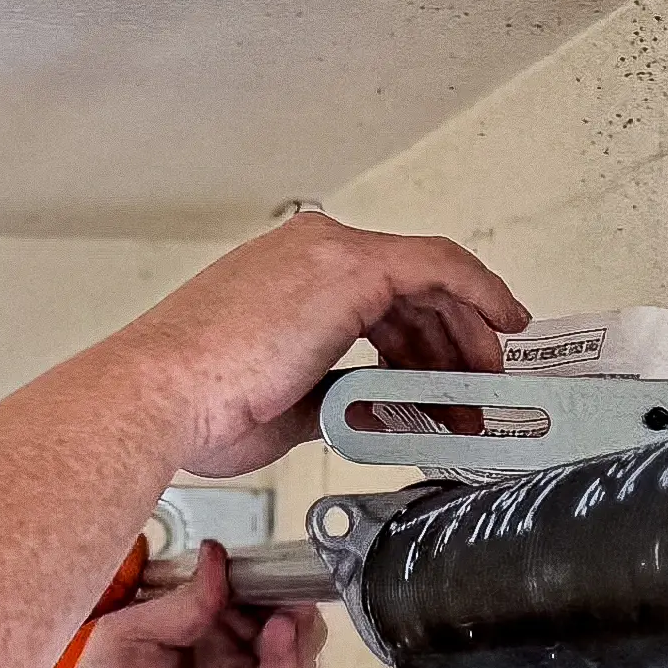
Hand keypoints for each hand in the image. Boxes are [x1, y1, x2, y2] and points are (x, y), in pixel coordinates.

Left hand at [30, 547, 320, 667]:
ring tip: (284, 607)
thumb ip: (178, 603)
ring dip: (292, 627)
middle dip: (278, 600)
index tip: (256, 559)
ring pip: (293, 658)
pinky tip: (280, 633)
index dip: (249, 582)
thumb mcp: (123, 641)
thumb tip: (217, 557)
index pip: (235, 605)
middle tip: (280, 580)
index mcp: (188, 650)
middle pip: (272, 627)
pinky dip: (289, 660)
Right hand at [110, 214, 528, 480]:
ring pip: (429, 282)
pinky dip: (480, 293)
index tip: (451, 376)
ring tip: (486, 390)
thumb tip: (376, 416)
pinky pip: (438, 267)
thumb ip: (338, 399)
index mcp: (282, 277)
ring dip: (467, 337)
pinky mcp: (351, 266)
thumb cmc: (198, 406)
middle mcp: (307, 251)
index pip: (375, 300)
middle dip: (452, 347)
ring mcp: (329, 253)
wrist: (163, 396)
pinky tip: (504, 325)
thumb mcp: (285, 407)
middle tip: (476, 396)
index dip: (423, 340)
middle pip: (408, 291)